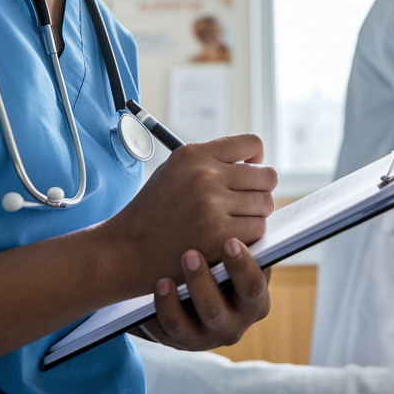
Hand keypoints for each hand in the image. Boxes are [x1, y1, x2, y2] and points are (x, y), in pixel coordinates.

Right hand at [103, 134, 276, 294]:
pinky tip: (228, 237)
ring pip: (266, 204)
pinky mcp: (219, 236)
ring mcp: (213, 206)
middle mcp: (205, 176)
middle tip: (243, 203)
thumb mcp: (174, 170)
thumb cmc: (154, 211)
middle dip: (260, 190)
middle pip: (267, 176)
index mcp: (194, 155)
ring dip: (255, 215)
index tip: (248, 173)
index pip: (252, 144)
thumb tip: (256, 163)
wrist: (126, 250)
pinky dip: (249, 236)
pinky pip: (258, 229)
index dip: (256, 160)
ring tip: (231, 221)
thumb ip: (212, 161)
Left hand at [139, 238, 272, 350]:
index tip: (229, 241)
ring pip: (186, 326)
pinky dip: (158, 312)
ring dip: (173, 302)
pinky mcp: (180, 343)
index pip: (253, 286)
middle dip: (202, 282)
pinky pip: (166, 332)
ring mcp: (206, 338)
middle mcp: (234, 325)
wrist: (195, 293)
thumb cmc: (223, 263)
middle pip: (217, 309)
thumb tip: (244, 215)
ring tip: (163, 280)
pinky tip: (152, 292)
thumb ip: (240, 245)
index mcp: (255, 301)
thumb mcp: (235, 259)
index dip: (242, 265)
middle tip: (189, 254)